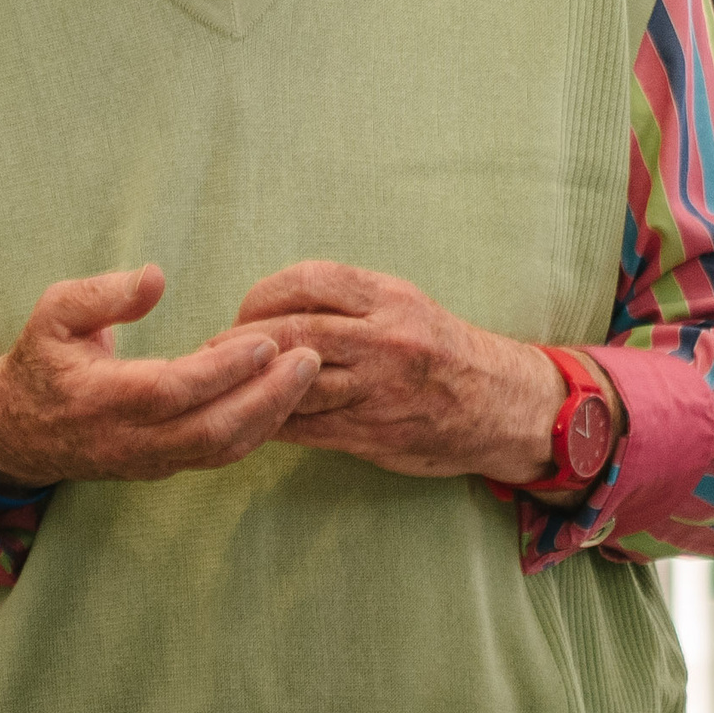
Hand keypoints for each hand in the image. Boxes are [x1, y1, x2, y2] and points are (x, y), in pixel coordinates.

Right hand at [0, 265, 322, 486]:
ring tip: (308, 375)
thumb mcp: (54, 313)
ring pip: (221, 449)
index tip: (265, 341)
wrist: (18, 431)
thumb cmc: (41, 361)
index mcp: (100, 398)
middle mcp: (128, 438)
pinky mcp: (164, 466)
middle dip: (266, 396)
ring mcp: (149, 459)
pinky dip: (257, 430)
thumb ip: (101, 294)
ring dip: (271, 415)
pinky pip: (218, 455)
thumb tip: (155, 277)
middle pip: (209, 429)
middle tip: (309, 358)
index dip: (223, 370)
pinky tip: (284, 398)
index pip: (172, 390)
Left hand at [230, 261, 588, 484]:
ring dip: (248, 385)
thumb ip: (348, 303)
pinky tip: (251, 419)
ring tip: (223, 387)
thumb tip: (275, 308)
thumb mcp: (404, 307)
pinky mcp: (372, 432)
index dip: (262, 296)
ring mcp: (378, 388)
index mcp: (389, 298)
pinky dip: (269, 422)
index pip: (306, 281)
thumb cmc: (443, 352)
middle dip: (241, 342)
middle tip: (213, 352)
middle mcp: (384, 338)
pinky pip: (305, 426)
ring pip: (292, 382)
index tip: (244, 313)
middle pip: (291, 331)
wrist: (500, 405)